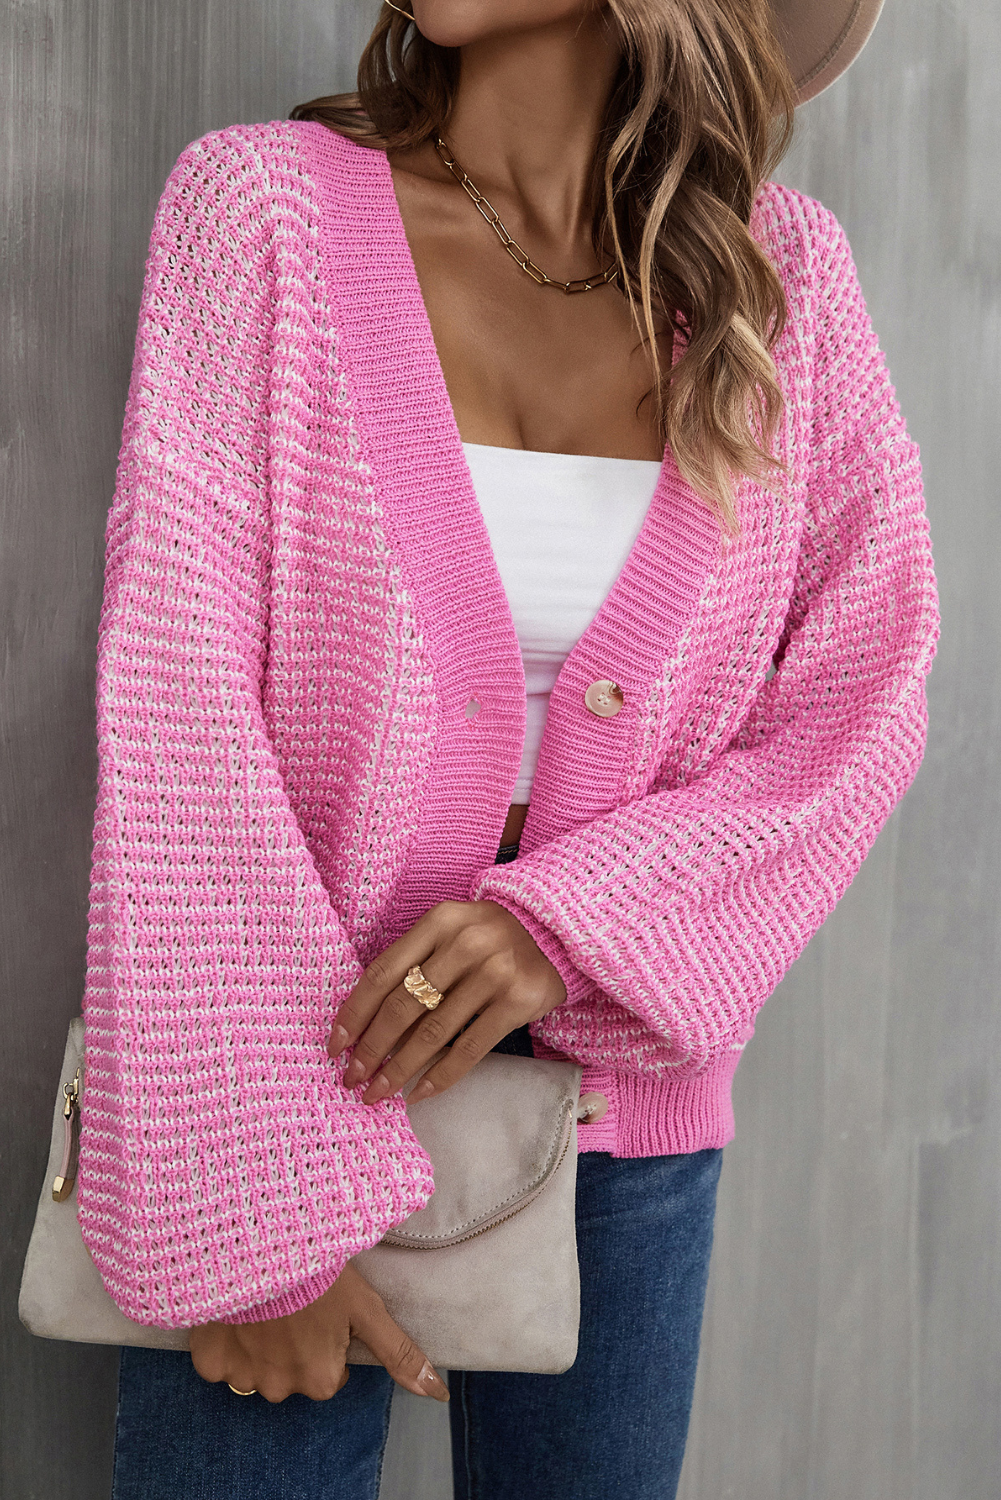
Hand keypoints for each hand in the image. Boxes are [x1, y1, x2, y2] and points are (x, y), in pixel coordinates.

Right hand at [189, 1262, 448, 1403]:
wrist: (262, 1244)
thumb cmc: (320, 1274)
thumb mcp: (366, 1310)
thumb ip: (400, 1354)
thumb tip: (437, 1393)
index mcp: (320, 1380)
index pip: (330, 1373)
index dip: (329, 1339)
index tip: (325, 1310)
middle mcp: (280, 1388)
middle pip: (293, 1373)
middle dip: (295, 1345)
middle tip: (297, 1304)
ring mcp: (241, 1377)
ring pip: (256, 1370)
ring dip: (261, 1344)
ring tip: (268, 1302)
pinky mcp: (209, 1360)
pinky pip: (219, 1363)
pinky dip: (227, 1342)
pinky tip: (239, 1310)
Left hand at [328, 900, 565, 1104]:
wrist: (554, 931)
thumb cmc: (489, 938)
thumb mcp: (450, 933)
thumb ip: (415, 963)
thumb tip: (366, 1023)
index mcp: (438, 921)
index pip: (382, 972)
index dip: (354, 1013)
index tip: (335, 1046)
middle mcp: (464, 943)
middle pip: (403, 1006)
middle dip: (371, 1048)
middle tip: (353, 1079)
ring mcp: (494, 972)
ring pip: (432, 1032)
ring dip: (399, 1069)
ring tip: (379, 1093)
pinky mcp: (517, 1001)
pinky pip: (469, 1048)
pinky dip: (440, 1075)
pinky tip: (419, 1093)